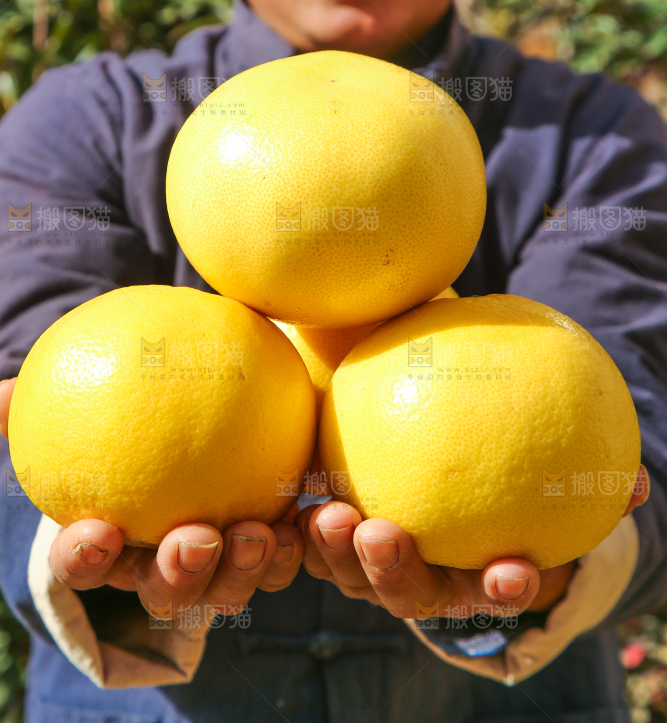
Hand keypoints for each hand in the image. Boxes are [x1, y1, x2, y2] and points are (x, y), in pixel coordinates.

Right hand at [0, 377, 302, 619]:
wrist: (219, 397)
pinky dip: (293, 548)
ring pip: (227, 587)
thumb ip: (50, 397)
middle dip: (178, 578)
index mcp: (116, 537)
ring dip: (242, 571)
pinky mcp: (270, 547)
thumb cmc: (143, 396)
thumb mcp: (101, 387)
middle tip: (195, 538)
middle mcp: (166, 560)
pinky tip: (308, 517)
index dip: (86, 557)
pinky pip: (282, 560)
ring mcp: (221, 561)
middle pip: (165, 590)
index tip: (99, 530)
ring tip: (258, 532)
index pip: (87, 558)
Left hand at [296, 465, 649, 620]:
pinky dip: (292, 524)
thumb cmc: (490, 444)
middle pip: (405, 591)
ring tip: (326, 515)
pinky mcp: (326, 523)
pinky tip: (285, 491)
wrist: (419, 420)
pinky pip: (304, 531)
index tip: (510, 571)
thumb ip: (583, 469)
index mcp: (469, 564)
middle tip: (381, 534)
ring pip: (346, 570)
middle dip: (392, 576)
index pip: (490, 587)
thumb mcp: (534, 455)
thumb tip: (637, 484)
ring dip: (333, 555)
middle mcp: (419, 569)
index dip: (502, 588)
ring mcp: (367, 553)